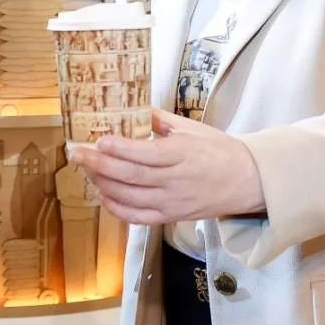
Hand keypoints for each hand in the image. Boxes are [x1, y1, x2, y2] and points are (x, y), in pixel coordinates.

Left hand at [67, 109, 264, 225]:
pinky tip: (103, 195)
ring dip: (103, 184)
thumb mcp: (191, 128)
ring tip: (85, 170)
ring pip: (131, 198)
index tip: (98, 140)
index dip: (120, 149)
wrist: (247, 182)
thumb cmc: (219, 151)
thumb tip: (129, 106)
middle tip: (76, 153)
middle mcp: (176, 181)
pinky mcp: (171, 217)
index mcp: (183, 154)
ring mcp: (173, 202)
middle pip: (132, 176)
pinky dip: (118, 209)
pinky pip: (139, 217)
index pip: (146, 154)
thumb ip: (158, 120)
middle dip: (99, 166)